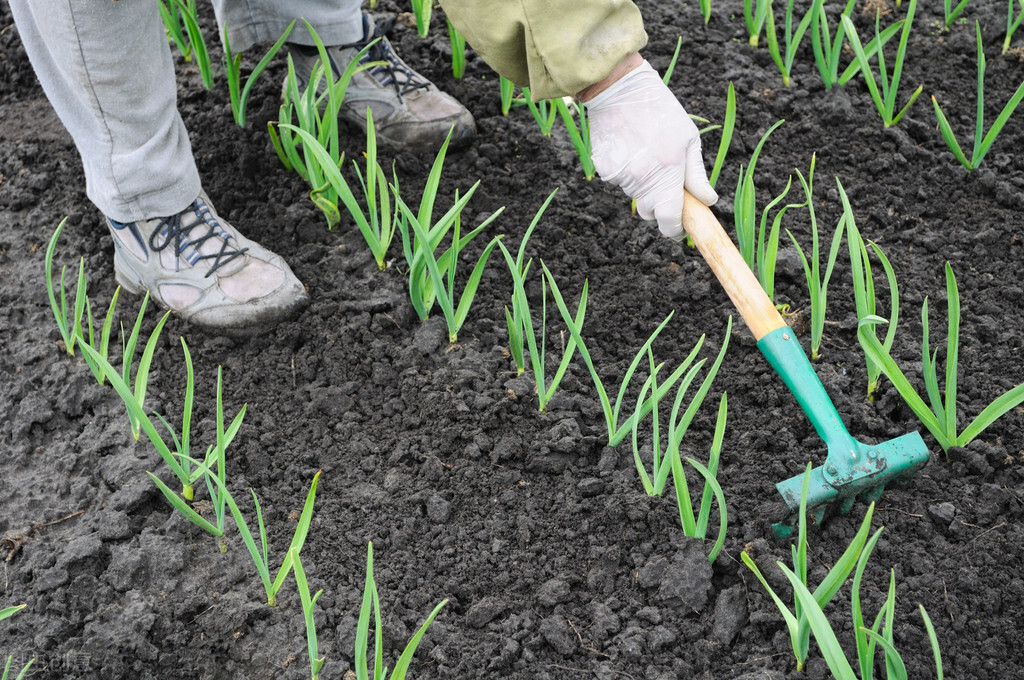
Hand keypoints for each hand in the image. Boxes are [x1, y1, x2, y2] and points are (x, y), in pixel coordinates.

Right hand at [583, 59, 717, 239]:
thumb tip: (708, 200)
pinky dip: (626, 174)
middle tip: (665, 183)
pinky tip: (629, 150)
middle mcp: (642, 179)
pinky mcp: (604, 169)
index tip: (679, 229)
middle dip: (660, 206)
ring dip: (643, 186)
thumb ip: (696, 175)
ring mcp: (620, 175)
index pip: (669, 219)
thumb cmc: (661, 111)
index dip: (675, 230)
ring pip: (635, 196)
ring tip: (646, 154)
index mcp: (668, 173)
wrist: (620, 89)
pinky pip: (619, 182)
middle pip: (650, 213)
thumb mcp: (688, 139)